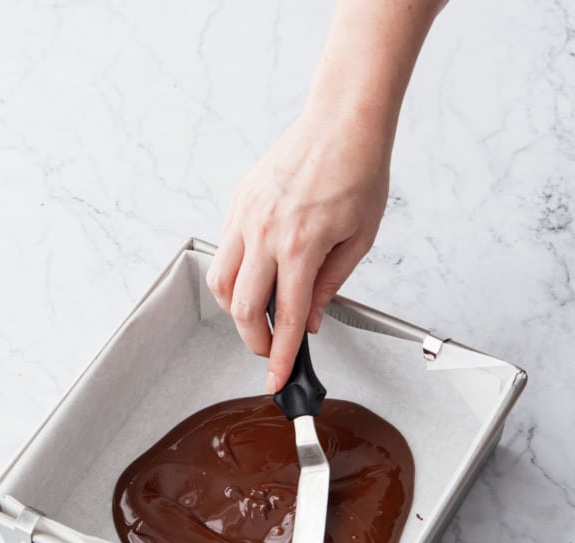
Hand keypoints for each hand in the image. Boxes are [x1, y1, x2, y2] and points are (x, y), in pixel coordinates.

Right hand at [206, 109, 390, 392]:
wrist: (342, 121)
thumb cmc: (359, 173)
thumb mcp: (359, 240)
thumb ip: (330, 285)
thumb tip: (312, 321)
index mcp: (301, 246)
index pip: (286, 319)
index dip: (280, 358)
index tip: (275, 382)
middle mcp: (265, 233)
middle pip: (243, 310)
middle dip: (254, 342)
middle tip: (270, 351)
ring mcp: (245, 217)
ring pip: (221, 284)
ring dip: (237, 312)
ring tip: (259, 318)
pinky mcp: (237, 204)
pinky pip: (223, 254)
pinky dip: (233, 278)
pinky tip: (254, 281)